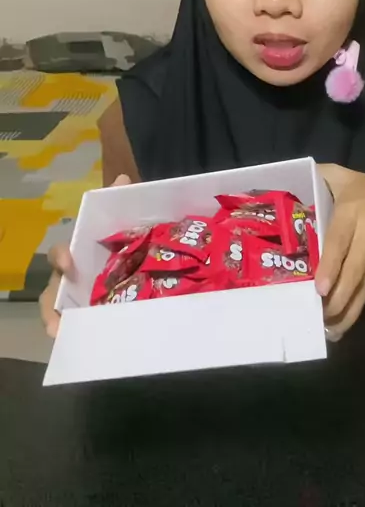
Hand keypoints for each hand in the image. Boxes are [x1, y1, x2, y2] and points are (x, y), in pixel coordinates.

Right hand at [39, 174, 130, 337]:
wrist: (147, 269)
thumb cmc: (123, 245)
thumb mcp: (125, 226)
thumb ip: (122, 203)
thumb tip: (123, 180)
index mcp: (79, 256)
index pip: (60, 255)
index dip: (61, 257)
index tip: (70, 265)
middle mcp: (72, 281)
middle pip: (54, 294)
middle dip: (53, 307)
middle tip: (56, 323)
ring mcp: (79, 303)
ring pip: (60, 316)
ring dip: (61, 327)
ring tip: (66, 341)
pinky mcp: (89, 322)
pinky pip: (78, 333)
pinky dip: (76, 340)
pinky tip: (80, 348)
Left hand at [316, 164, 364, 340]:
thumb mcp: (345, 177)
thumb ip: (320, 175)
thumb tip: (288, 176)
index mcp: (352, 209)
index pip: (341, 239)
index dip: (332, 264)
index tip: (320, 287)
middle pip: (354, 269)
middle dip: (338, 296)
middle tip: (320, 316)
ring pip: (364, 284)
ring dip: (347, 309)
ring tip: (329, 328)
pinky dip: (357, 308)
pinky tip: (342, 324)